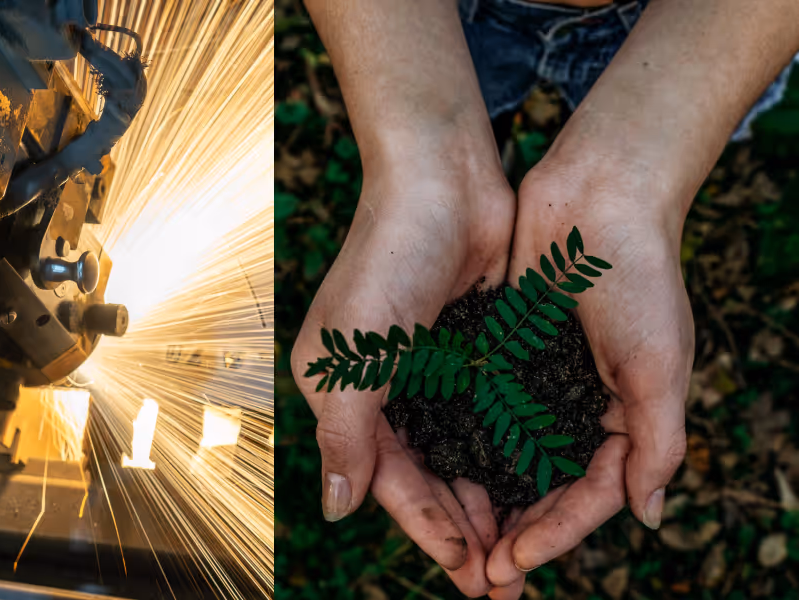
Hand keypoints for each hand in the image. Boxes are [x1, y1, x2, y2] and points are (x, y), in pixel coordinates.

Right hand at [291, 165, 514, 596]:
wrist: (442, 179)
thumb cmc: (387, 259)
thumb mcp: (353, 354)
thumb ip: (345, 435)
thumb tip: (334, 509)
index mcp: (344, 391)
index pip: (384, 476)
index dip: (424, 526)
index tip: (465, 567)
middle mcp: (384, 387)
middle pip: (423, 475)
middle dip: (459, 527)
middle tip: (499, 579)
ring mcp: (430, 370)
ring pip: (459, 453)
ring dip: (486, 500)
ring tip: (520, 548)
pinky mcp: (471, 350)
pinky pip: (488, 415)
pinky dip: (505, 452)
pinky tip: (532, 483)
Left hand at [484, 159, 692, 588]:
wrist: (597, 193)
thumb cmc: (638, 275)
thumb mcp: (658, 364)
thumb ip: (657, 442)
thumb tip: (647, 517)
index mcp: (623, 415)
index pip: (586, 493)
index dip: (553, 533)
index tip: (514, 564)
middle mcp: (576, 403)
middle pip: (540, 483)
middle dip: (512, 528)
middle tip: (477, 575)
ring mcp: (535, 377)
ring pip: (504, 452)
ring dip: (481, 495)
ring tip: (453, 537)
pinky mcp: (501, 348)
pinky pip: (478, 405)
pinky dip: (461, 439)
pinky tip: (435, 468)